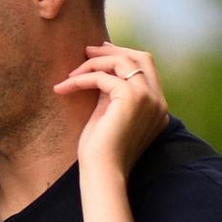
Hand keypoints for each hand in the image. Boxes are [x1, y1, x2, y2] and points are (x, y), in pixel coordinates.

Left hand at [60, 42, 166, 175]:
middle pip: (141, 57)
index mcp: (157, 106)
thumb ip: (113, 92)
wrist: (103, 171)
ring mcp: (148, 98)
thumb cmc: (102, 150)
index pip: (146, 68)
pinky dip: (80, 79)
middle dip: (113, 50)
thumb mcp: (110, 114)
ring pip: (122, 61)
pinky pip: (102, 77)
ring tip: (71, 72)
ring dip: (93, 63)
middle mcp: (158, 101)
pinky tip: (63, 88)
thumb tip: (101, 69)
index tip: (100, 52)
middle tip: (86, 51)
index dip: (123, 55)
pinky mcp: (131, 98)